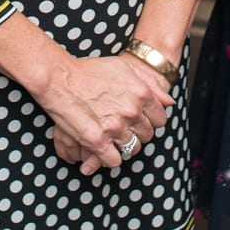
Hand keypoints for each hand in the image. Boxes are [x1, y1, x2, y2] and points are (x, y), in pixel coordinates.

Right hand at [40, 53, 172, 174]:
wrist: (59, 78)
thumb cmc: (89, 71)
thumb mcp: (124, 68)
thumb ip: (150, 85)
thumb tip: (169, 103)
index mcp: (141, 94)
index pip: (160, 119)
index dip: (150, 121)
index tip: (139, 120)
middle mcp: (131, 111)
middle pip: (147, 135)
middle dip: (138, 133)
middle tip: (123, 128)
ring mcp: (115, 127)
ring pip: (133, 149)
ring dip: (124, 146)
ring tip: (112, 139)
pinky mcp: (98, 141)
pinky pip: (115, 161)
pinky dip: (109, 158)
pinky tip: (103, 150)